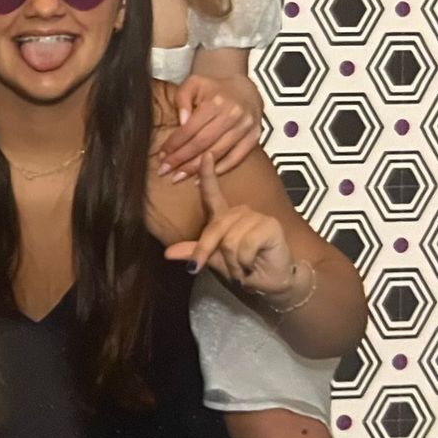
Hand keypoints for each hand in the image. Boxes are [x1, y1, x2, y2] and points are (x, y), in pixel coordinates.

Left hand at [155, 75, 261, 180]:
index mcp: (215, 102)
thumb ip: (182, 98)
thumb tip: (181, 121)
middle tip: (165, 170)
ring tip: (179, 177)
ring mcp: (246, 127)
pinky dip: (219, 170)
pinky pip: (236, 158)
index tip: (162, 155)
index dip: (174, 144)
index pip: (190, 129)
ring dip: (196, 169)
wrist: (245, 88)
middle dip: (181, 160)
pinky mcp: (255, 137)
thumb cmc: (215, 87)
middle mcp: (233, 115)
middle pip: (203, 144)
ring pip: (218, 153)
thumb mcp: (193, 83)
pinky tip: (203, 177)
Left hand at [163, 154, 296, 296]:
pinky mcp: (269, 225)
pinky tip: (254, 263)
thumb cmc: (243, 268)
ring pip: (229, 240)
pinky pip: (244, 245)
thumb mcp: (215, 260)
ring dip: (233, 261)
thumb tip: (167, 253)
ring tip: (244, 267)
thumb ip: (194, 252)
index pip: (212, 193)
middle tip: (230, 271)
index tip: (205, 154)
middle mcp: (240, 212)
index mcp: (224, 216)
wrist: (270, 283)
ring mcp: (256, 216)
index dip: (207, 174)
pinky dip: (245, 261)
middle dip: (213, 253)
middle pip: (215, 228)